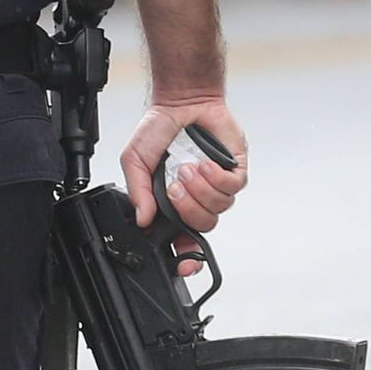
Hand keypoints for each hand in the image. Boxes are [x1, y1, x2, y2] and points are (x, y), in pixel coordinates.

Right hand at [120, 93, 249, 246]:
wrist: (182, 103)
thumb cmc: (159, 130)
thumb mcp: (135, 160)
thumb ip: (138, 192)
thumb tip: (143, 219)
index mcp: (173, 202)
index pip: (183, 240)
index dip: (185, 257)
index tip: (183, 266)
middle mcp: (198, 198)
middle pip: (202, 227)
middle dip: (187, 208)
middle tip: (174, 187)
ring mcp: (218, 187)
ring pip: (218, 209)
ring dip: (201, 189)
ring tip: (187, 167)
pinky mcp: (235, 173)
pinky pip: (231, 188)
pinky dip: (216, 178)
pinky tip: (203, 163)